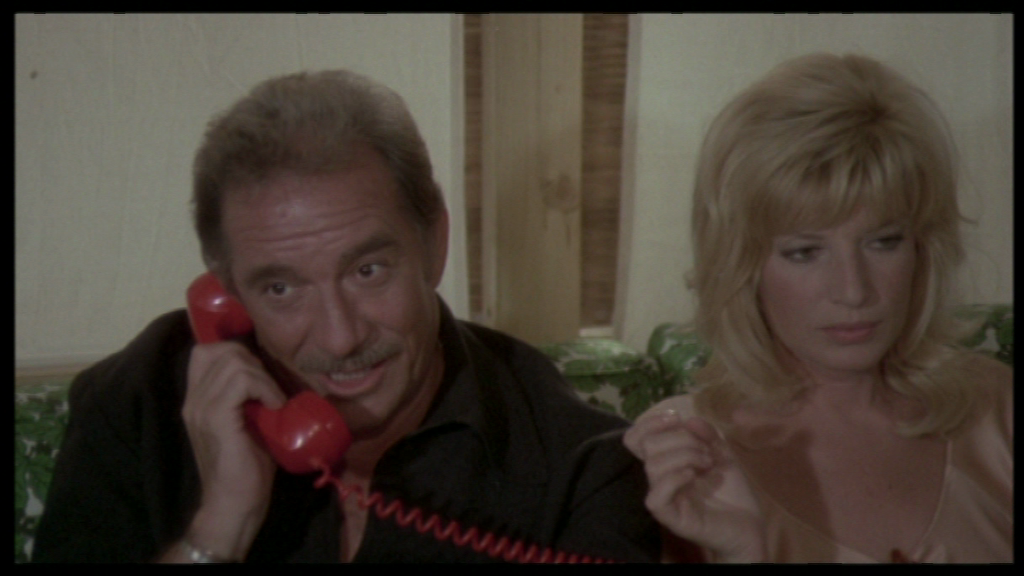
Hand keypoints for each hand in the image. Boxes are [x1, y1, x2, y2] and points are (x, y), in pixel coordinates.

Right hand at [179, 341, 287, 560]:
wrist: (234, 505)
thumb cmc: (246, 469)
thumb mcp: (248, 423)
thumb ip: (248, 397)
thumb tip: (274, 373)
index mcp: (197, 399)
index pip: (206, 350)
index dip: (237, 351)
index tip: (260, 373)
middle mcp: (193, 400)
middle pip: (221, 350)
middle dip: (254, 362)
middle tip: (270, 389)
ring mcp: (201, 408)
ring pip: (233, 362)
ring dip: (263, 377)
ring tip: (274, 400)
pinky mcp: (216, 419)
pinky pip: (241, 382)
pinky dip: (264, 388)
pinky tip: (275, 406)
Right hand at [624, 407, 763, 561]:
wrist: (748, 525)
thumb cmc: (730, 491)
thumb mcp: (721, 453)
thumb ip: (706, 434)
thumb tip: (688, 420)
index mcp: (664, 462)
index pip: (635, 439)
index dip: (649, 423)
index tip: (677, 418)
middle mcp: (658, 479)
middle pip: (647, 446)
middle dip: (680, 438)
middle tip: (706, 450)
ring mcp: (663, 498)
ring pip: (653, 466)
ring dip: (685, 455)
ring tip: (707, 463)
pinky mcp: (670, 517)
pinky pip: (656, 496)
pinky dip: (675, 478)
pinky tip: (693, 476)